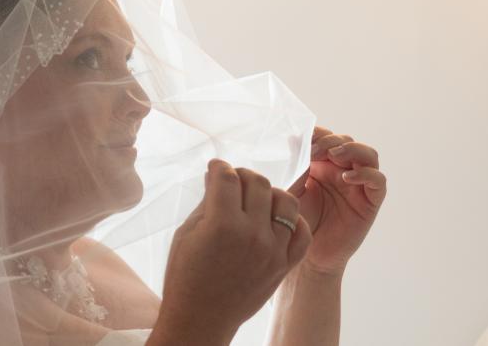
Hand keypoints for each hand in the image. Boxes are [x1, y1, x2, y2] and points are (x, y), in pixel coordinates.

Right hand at [154, 159, 311, 345]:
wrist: (201, 320)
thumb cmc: (186, 276)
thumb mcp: (187, 233)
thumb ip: (206, 200)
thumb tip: (217, 174)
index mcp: (222, 225)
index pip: (228, 178)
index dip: (219, 166)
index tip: (216, 167)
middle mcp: (252, 235)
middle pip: (258, 182)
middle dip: (242, 174)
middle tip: (233, 180)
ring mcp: (273, 250)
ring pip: (286, 200)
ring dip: (269, 192)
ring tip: (256, 198)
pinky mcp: (285, 264)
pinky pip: (302, 231)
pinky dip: (293, 219)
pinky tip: (276, 218)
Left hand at [287, 126, 386, 273]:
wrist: (308, 254)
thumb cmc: (299, 219)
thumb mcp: (294, 187)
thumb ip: (297, 163)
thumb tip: (293, 137)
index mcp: (323, 162)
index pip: (328, 137)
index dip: (320, 134)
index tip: (306, 139)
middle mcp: (343, 169)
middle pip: (347, 141)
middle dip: (332, 141)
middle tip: (315, 150)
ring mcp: (358, 183)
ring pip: (368, 154)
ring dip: (352, 149)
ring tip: (334, 156)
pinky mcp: (370, 200)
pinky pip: (377, 180)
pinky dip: (366, 174)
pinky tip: (346, 178)